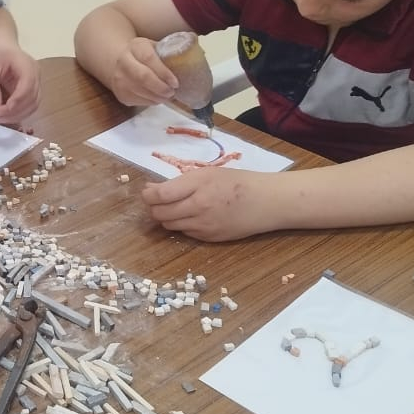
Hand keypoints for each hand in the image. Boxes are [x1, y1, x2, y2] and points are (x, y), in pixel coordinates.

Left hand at [0, 39, 39, 123]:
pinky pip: (31, 104)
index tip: (0, 111)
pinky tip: (8, 116)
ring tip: (2, 119)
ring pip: (34, 104)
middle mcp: (36, 74)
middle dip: (16, 112)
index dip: (16, 102)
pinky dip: (21, 112)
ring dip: (19, 115)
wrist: (3, 45)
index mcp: (27, 65)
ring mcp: (37, 82)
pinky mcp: (33, 88)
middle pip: (33, 98)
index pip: (27, 86)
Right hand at [108, 37, 179, 106]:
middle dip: (161, 88)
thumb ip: (170, 51)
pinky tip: (158, 98)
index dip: (164, 72)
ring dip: (158, 97)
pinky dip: (152, 102)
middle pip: (143, 77)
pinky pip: (139, 101)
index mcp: (136, 46)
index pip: (149, 59)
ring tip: (168, 96)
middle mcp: (123, 61)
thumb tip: (196, 49)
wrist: (121, 62)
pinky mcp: (120, 94)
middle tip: (172, 92)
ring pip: (141, 92)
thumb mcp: (155, 47)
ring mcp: (119, 79)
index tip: (175, 82)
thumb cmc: (145, 55)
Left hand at [140, 168, 274, 240]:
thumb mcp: (208, 173)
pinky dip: (182, 225)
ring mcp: (203, 226)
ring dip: (167, 217)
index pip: (160, 195)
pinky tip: (193, 216)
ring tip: (178, 206)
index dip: (148, 194)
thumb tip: (151, 188)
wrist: (266, 202)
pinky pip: (185, 233)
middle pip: (160, 213)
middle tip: (159, 200)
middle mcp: (198, 207)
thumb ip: (179, 182)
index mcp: (198, 185)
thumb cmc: (237, 182)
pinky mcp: (209, 239)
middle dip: (154, 207)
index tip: (147, 191)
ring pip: (170, 225)